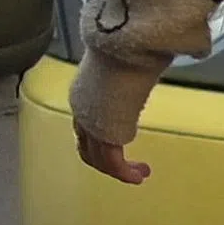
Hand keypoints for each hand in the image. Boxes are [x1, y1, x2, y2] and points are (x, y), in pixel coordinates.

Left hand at [71, 60, 156, 185]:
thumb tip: (143, 66)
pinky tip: (138, 175)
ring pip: (98, 158)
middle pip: (87, 146)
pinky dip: (124, 173)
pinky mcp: (103, 134)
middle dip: (105, 162)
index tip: (117, 145)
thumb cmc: (123, 49)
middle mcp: (80, 112)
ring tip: (138, 175)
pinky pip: (112, 162)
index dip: (98, 139)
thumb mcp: (121, 65)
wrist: (119, 50)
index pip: (84, 125)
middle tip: (125, 169)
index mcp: (82, 94)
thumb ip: (126, 73)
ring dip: (117, 171)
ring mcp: (88, 125)